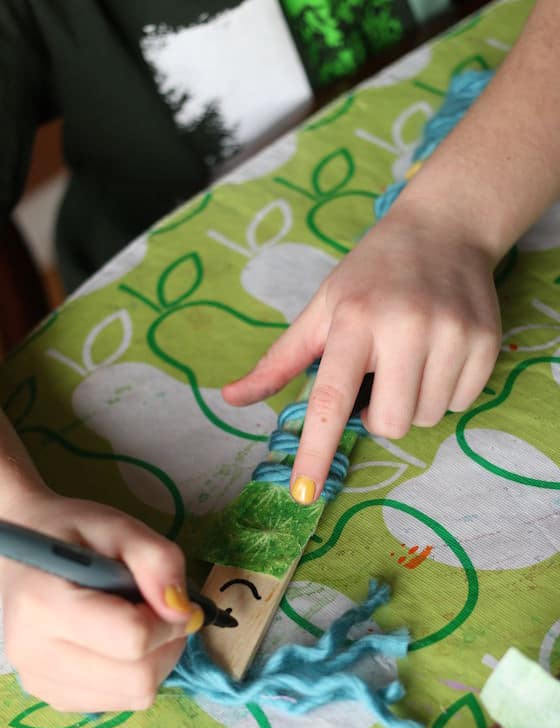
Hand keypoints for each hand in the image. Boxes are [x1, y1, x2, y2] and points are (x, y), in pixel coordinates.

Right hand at [0, 489, 202, 711]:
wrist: (21, 553)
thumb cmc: (70, 533)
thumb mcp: (119, 527)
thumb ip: (157, 559)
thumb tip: (182, 610)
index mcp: (46, 604)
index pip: (132, 639)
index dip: (169, 620)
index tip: (171, 598)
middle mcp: (35, 654)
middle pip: (138, 679)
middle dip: (167, 644)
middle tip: (159, 610)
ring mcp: (40, 682)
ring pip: (134, 696)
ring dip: (155, 661)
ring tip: (137, 621)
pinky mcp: (52, 697)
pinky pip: (119, 702)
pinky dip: (134, 674)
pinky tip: (118, 641)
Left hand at [223, 202, 500, 503]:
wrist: (445, 229)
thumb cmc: (371, 274)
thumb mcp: (321, 308)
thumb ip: (279, 360)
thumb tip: (231, 398)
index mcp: (353, 320)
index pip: (329, 400)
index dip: (314, 452)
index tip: (302, 495)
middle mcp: (405, 326)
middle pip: (390, 424)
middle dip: (378, 416)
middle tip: (379, 378)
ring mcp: (452, 334)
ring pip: (428, 418)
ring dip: (413, 402)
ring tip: (409, 359)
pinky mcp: (486, 341)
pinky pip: (461, 403)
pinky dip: (444, 391)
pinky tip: (438, 354)